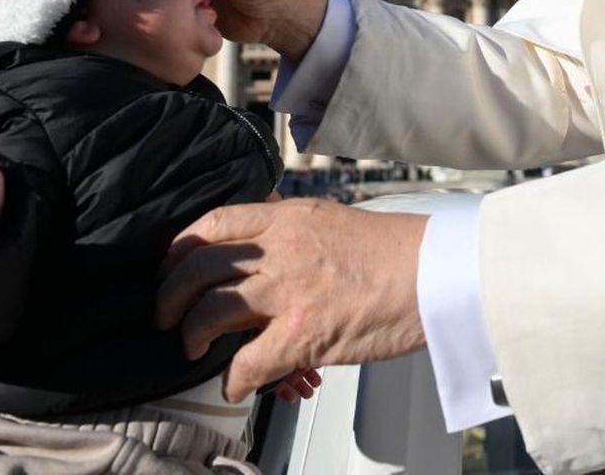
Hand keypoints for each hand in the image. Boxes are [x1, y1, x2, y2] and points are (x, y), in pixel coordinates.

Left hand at [155, 200, 426, 401]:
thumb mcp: (335, 220)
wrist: (437, 274)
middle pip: (198, 268)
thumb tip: (261, 238)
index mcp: (289, 218)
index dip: (179, 249)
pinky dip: (232, 380)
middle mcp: (282, 250)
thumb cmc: (399, 252)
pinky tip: (237, 385)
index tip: (168, 268)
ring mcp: (289, 292)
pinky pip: (246, 364)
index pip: (213, 224)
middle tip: (166, 317)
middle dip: (170, 296)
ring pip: (210, 313)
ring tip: (195, 350)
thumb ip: (293, 229)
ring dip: (193, 337)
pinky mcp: (303, 335)